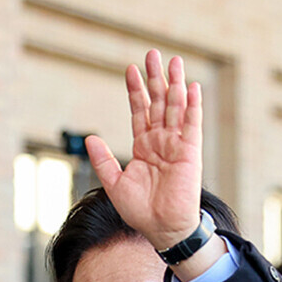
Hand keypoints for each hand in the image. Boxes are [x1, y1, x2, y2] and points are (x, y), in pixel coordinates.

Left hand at [85, 49, 203, 251]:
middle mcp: (161, 141)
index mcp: (143, 146)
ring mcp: (176, 145)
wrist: (161, 227)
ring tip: (174, 61)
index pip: (140, 111)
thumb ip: (103, 160)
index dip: (135, 90)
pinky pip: (192, 124)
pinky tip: (192, 87)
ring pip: (176, 107)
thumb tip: (89, 138)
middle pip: (159, 102)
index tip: (131, 69)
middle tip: (153, 54)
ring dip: (175, 84)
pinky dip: (192, 106)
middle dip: (156, 78)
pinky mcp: (190, 152)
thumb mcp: (114, 183)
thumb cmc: (139, 211)